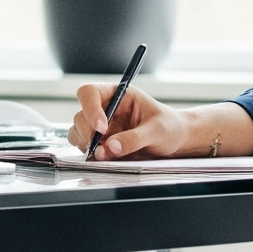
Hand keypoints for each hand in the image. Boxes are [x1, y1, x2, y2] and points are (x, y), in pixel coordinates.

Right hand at [67, 89, 252, 160]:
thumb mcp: (157, 131)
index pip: (90, 93)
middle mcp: (105, 108)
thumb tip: (111, 147)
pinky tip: (104, 158)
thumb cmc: (170, 127)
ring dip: (86, 144)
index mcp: (118, 95)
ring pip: (77, 131)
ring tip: (105, 155)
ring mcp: (100, 126)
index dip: (90, 109)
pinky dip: (88, 154)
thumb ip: (134, 138)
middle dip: (89, 133)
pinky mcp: (101, 142)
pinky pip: (83, 146)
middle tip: (103, 149)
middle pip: (80, 115)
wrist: (175, 141)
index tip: (102, 128)